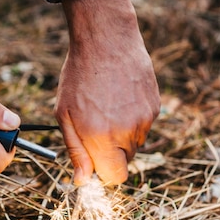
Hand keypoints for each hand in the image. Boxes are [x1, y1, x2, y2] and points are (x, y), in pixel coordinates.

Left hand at [57, 0, 159, 185]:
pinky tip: (119, 96)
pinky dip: (132, 117)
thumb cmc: (78, 76)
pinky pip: (143, 125)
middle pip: (125, 161)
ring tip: (107, 105)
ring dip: (122, 133)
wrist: (106, 39)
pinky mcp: (155, 106)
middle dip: (110, 151)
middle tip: (96, 123)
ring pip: (135, 143)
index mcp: (102, 138)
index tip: (94, 158)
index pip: (114, 178)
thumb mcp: (64, 115)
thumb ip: (76, 151)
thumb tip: (82, 180)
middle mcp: (128, 133)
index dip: (103, 172)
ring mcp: (145, 119)